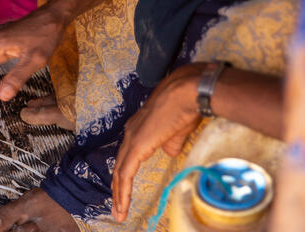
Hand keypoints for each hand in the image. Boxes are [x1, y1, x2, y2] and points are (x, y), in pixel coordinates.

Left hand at [111, 63, 202, 221]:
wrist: (187, 92)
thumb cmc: (186, 105)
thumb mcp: (177, 129)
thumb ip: (169, 143)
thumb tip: (168, 152)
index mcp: (139, 127)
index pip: (127, 156)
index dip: (125, 174)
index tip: (125, 191)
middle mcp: (130, 132)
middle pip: (119, 165)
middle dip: (117, 189)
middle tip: (117, 209)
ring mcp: (132, 138)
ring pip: (120, 172)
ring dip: (119, 194)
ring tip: (119, 213)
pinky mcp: (137, 146)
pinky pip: (126, 174)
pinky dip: (123, 191)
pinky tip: (123, 205)